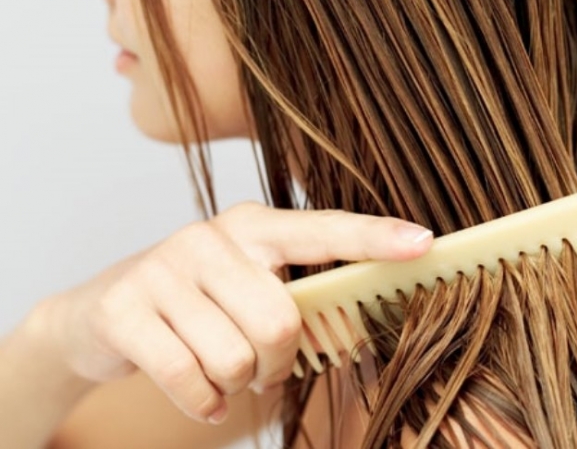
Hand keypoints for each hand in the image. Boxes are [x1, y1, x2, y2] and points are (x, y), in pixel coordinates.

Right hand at [42, 203, 432, 423]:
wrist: (99, 313)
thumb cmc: (195, 303)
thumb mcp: (244, 285)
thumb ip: (292, 295)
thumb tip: (351, 320)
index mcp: (253, 226)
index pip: (322, 231)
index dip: (374, 238)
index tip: (425, 243)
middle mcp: (210, 237)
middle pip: (281, 321)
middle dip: (277, 363)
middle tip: (262, 367)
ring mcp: (163, 268)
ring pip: (235, 357)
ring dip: (236, 383)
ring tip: (221, 372)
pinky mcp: (124, 307)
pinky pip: (188, 377)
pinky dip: (203, 400)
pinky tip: (201, 394)